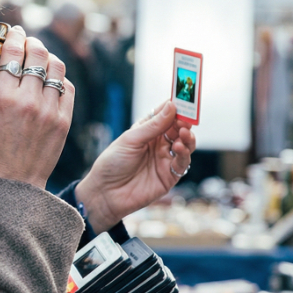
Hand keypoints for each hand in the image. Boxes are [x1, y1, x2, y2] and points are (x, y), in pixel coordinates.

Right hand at [0, 28, 74, 188]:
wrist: (17, 180)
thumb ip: (0, 86)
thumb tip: (10, 61)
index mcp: (3, 98)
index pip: (12, 54)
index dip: (14, 37)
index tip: (15, 32)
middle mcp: (29, 100)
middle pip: (37, 55)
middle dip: (33, 43)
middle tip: (29, 42)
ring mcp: (50, 110)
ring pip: (56, 66)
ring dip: (48, 57)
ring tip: (42, 59)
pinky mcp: (64, 119)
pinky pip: (66, 86)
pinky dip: (59, 78)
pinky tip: (52, 80)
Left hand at [74, 101, 195, 232]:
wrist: (105, 193)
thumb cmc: (113, 163)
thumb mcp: (130, 140)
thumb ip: (152, 125)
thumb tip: (171, 106)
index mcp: (147, 131)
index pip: (165, 115)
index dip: (176, 107)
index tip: (185, 99)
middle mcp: (158, 144)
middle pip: (178, 129)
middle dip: (185, 122)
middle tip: (187, 119)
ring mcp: (164, 160)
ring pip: (185, 145)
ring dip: (187, 137)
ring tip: (184, 133)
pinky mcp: (169, 176)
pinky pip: (182, 163)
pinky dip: (184, 154)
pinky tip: (179, 147)